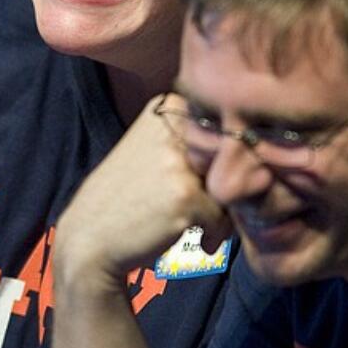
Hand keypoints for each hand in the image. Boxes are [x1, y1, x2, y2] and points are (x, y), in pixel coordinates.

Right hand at [56, 94, 229, 283]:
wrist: (89, 238)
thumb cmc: (124, 198)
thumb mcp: (151, 150)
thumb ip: (194, 143)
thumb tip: (257, 158)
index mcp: (166, 107)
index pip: (224, 129)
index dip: (221, 160)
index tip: (205, 181)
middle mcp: (172, 127)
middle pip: (230, 157)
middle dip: (224, 186)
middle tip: (202, 207)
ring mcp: (178, 160)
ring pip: (229, 186)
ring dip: (222, 211)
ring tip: (197, 224)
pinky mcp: (185, 196)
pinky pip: (223, 216)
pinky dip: (214, 234)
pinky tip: (197, 240)